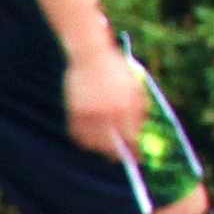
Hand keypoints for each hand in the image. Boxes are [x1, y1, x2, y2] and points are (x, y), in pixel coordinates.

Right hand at [61, 45, 150, 160]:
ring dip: (98, 148)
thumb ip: (139, 109)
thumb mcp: (135, 87)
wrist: (91, 54)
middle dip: (115, 153)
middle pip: (111, 144)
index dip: (133, 150)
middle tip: (116, 157)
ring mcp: (89, 112)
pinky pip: (78, 134)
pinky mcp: (74, 110)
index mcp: (127, 106)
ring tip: (102, 149)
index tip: (135, 158)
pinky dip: (83, 139)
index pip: (130, 136)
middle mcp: (108, 111)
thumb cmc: (117, 70)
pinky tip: (88, 140)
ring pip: (93, 142)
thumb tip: (138, 133)